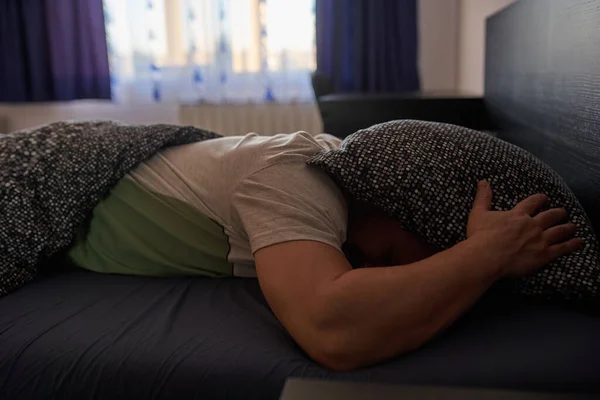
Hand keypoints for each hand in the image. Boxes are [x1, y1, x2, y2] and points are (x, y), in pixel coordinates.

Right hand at [467, 180, 583, 277]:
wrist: (486, 257)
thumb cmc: (480, 236)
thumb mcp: (478, 213)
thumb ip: (483, 197)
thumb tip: (483, 181)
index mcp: (517, 214)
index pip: (533, 202)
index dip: (540, 199)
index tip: (544, 198)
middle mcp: (532, 224)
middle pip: (551, 215)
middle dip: (558, 213)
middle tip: (562, 212)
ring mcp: (540, 239)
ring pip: (560, 230)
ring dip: (568, 227)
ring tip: (573, 226)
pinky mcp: (544, 255)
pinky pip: (563, 248)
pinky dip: (573, 244)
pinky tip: (579, 241)